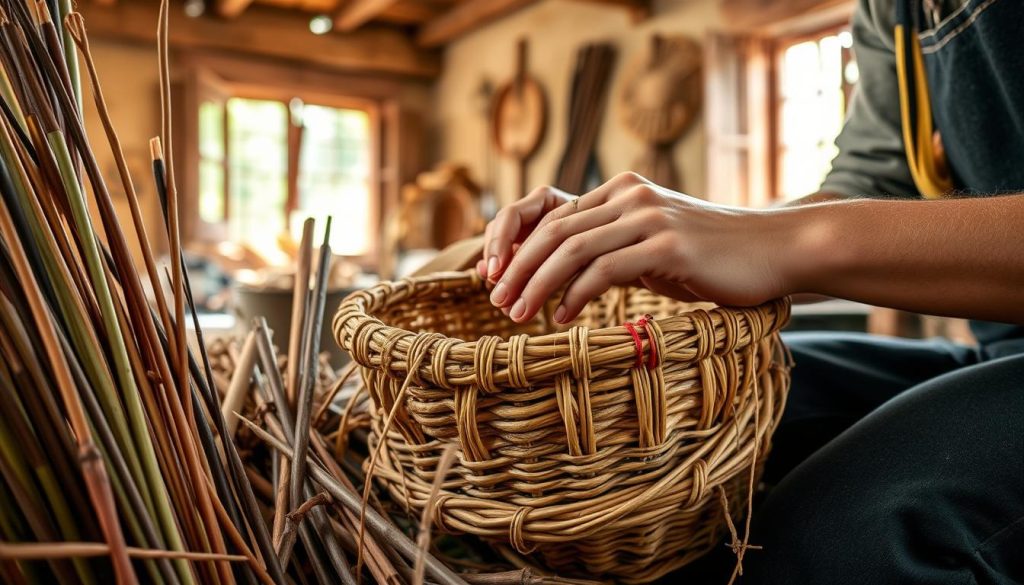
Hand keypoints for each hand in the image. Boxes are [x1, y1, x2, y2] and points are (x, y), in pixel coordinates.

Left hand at [480, 172, 802, 323]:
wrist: (777, 250)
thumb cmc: (714, 257)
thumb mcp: (655, 243)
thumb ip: (614, 247)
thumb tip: (567, 277)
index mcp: (621, 190)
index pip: (552, 215)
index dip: (516, 248)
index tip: (497, 282)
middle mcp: (630, 195)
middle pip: (552, 230)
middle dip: (515, 268)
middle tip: (497, 303)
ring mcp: (649, 217)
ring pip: (571, 249)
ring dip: (536, 284)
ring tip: (517, 315)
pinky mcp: (668, 244)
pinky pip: (604, 270)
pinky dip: (575, 295)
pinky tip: (562, 319)